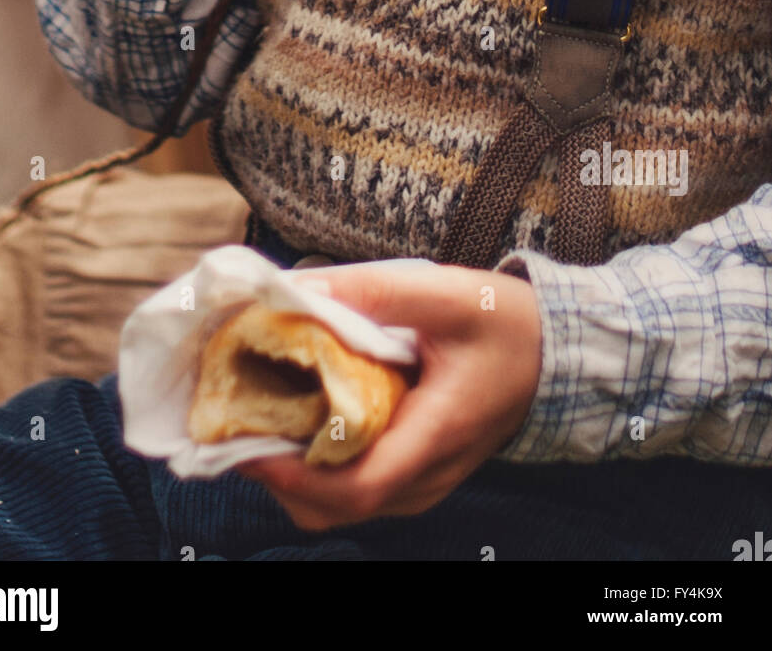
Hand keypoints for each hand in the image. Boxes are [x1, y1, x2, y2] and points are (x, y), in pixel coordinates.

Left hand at [237, 261, 541, 529]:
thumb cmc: (511, 323)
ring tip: (258, 413)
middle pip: (335, 507)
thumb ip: (375, 291)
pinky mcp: (420, 467)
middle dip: (275, 474)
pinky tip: (300, 414)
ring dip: (293, 472)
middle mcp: (429, 472)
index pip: (354, 487)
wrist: (562, 351)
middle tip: (234, 419)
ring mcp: (426, 478)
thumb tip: (299, 290)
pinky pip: (359, 484)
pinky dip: (319, 464)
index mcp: (435, 435)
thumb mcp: (449, 295)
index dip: (288, 476)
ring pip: (343, 502)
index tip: (239, 441)